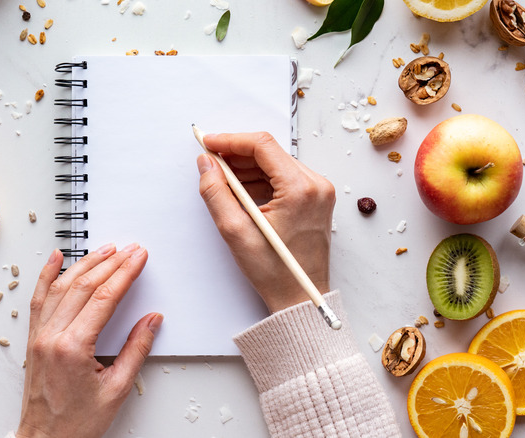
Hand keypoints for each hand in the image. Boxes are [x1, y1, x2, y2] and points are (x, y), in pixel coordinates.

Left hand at [16, 245, 162, 437]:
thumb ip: (136, 350)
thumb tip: (151, 320)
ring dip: (84, 263)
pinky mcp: (34, 339)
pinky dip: (47, 275)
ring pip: (61, 287)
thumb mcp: (117, 389)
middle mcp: (52, 337)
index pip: (104, 298)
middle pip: (84, 286)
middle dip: (110, 263)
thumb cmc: (77, 423)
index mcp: (73, 348)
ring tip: (104, 248)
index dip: (125, 274)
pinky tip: (55, 258)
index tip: (139, 258)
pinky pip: (39, 300)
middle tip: (130, 249)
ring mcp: (39, 336)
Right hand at [197, 132, 334, 312]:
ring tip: (222, 180)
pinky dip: (261, 179)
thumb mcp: (235, 232)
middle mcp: (316, 185)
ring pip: (276, 164)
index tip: (208, 143)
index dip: (230, 140)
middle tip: (210, 162)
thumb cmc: (274, 272)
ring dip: (247, 167)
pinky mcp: (315, 200)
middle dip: (237, 154)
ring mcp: (318, 192)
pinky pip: (284, 178)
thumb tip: (206, 164)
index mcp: (300, 189)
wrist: (300, 298)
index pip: (262, 146)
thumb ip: (216, 192)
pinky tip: (241, 191)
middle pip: (270, 152)